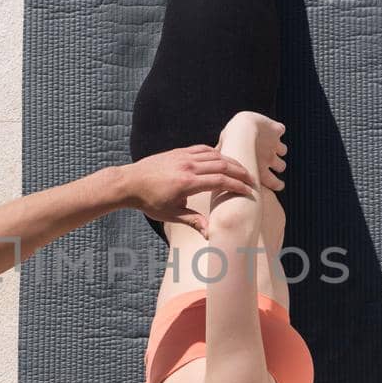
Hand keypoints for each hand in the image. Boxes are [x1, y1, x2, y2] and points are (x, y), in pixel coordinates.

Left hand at [122, 146, 255, 234]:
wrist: (129, 182)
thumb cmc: (149, 201)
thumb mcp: (171, 215)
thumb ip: (193, 221)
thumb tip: (210, 233)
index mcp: (187, 183)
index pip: (220, 181)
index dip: (237, 186)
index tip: (249, 192)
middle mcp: (188, 166)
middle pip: (222, 165)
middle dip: (240, 172)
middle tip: (253, 180)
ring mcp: (183, 156)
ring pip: (214, 155)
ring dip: (231, 161)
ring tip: (242, 170)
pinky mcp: (179, 152)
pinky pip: (202, 149)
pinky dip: (216, 153)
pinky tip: (223, 159)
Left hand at [219, 111, 286, 192]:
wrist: (243, 128)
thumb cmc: (231, 144)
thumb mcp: (226, 158)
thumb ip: (225, 164)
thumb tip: (214, 174)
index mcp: (261, 170)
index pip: (276, 183)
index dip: (278, 185)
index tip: (278, 185)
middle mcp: (270, 158)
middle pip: (281, 166)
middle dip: (279, 166)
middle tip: (276, 166)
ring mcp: (274, 144)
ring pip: (283, 150)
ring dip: (279, 149)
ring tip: (273, 145)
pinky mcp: (276, 130)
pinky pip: (280, 130)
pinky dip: (277, 129)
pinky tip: (273, 128)